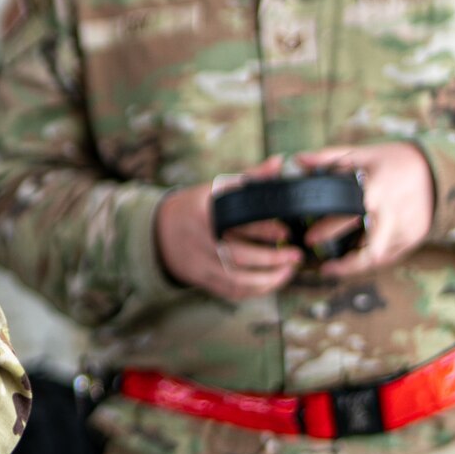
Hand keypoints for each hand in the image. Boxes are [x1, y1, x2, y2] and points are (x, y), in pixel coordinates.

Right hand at [155, 161, 301, 300]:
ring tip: (288, 271)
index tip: (286, 232)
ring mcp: (199, 263)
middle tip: (295, 256)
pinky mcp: (201, 279)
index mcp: (203, 213)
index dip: (263, 230)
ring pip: (236, 279)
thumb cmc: (195, 207)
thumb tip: (279, 162)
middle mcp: (200, 240)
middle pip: (238, 256)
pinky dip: (254, 290)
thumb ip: (249, 178)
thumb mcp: (215, 188)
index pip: (236, 223)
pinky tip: (271, 283)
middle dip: (271, 259)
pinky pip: (231, 291)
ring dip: (267, 279)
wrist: (159, 232)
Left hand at [291, 142, 434, 277]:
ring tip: (334, 267)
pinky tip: (355, 261)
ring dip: (357, 265)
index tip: (309, 239)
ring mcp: (406, 228)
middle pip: (370, 249)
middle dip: (346, 262)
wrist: (433, 169)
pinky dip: (373, 261)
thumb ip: (328, 158)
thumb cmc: (393, 160)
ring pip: (380, 257)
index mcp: (376, 191)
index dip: (327, 230)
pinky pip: (391, 256)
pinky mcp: (414, 237)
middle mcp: (393, 213)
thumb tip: (299, 160)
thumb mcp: (361, 154)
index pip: (348, 216)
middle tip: (324, 265)